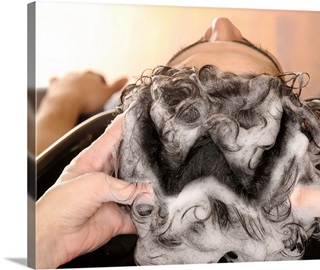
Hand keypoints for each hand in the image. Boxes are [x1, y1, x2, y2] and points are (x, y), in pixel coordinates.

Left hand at [36, 114, 152, 268]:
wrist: (52, 238)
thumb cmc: (60, 206)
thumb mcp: (93, 184)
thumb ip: (123, 186)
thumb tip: (147, 192)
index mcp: (94, 160)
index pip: (115, 135)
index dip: (129, 124)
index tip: (146, 116)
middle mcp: (106, 176)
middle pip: (132, 163)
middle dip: (147, 161)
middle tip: (163, 157)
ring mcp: (114, 197)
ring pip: (139, 190)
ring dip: (150, 190)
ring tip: (162, 187)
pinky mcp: (119, 217)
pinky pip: (140, 215)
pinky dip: (149, 214)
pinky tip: (156, 209)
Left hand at [37, 71, 127, 154]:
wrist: (66, 104)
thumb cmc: (87, 100)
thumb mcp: (107, 94)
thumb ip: (117, 86)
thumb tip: (127, 78)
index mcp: (92, 76)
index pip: (99, 78)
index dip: (102, 85)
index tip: (103, 92)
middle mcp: (79, 74)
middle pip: (86, 77)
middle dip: (88, 83)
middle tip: (91, 94)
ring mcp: (66, 79)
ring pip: (72, 78)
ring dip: (75, 83)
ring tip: (78, 93)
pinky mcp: (56, 85)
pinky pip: (56, 81)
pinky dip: (59, 84)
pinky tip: (60, 88)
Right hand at [291, 127, 319, 257]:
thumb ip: (309, 196)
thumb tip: (289, 194)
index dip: (316, 130)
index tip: (301, 120)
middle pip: (315, 162)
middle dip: (300, 157)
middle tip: (284, 150)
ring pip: (307, 182)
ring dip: (296, 181)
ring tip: (281, 174)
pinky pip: (304, 201)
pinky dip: (295, 200)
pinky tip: (286, 196)